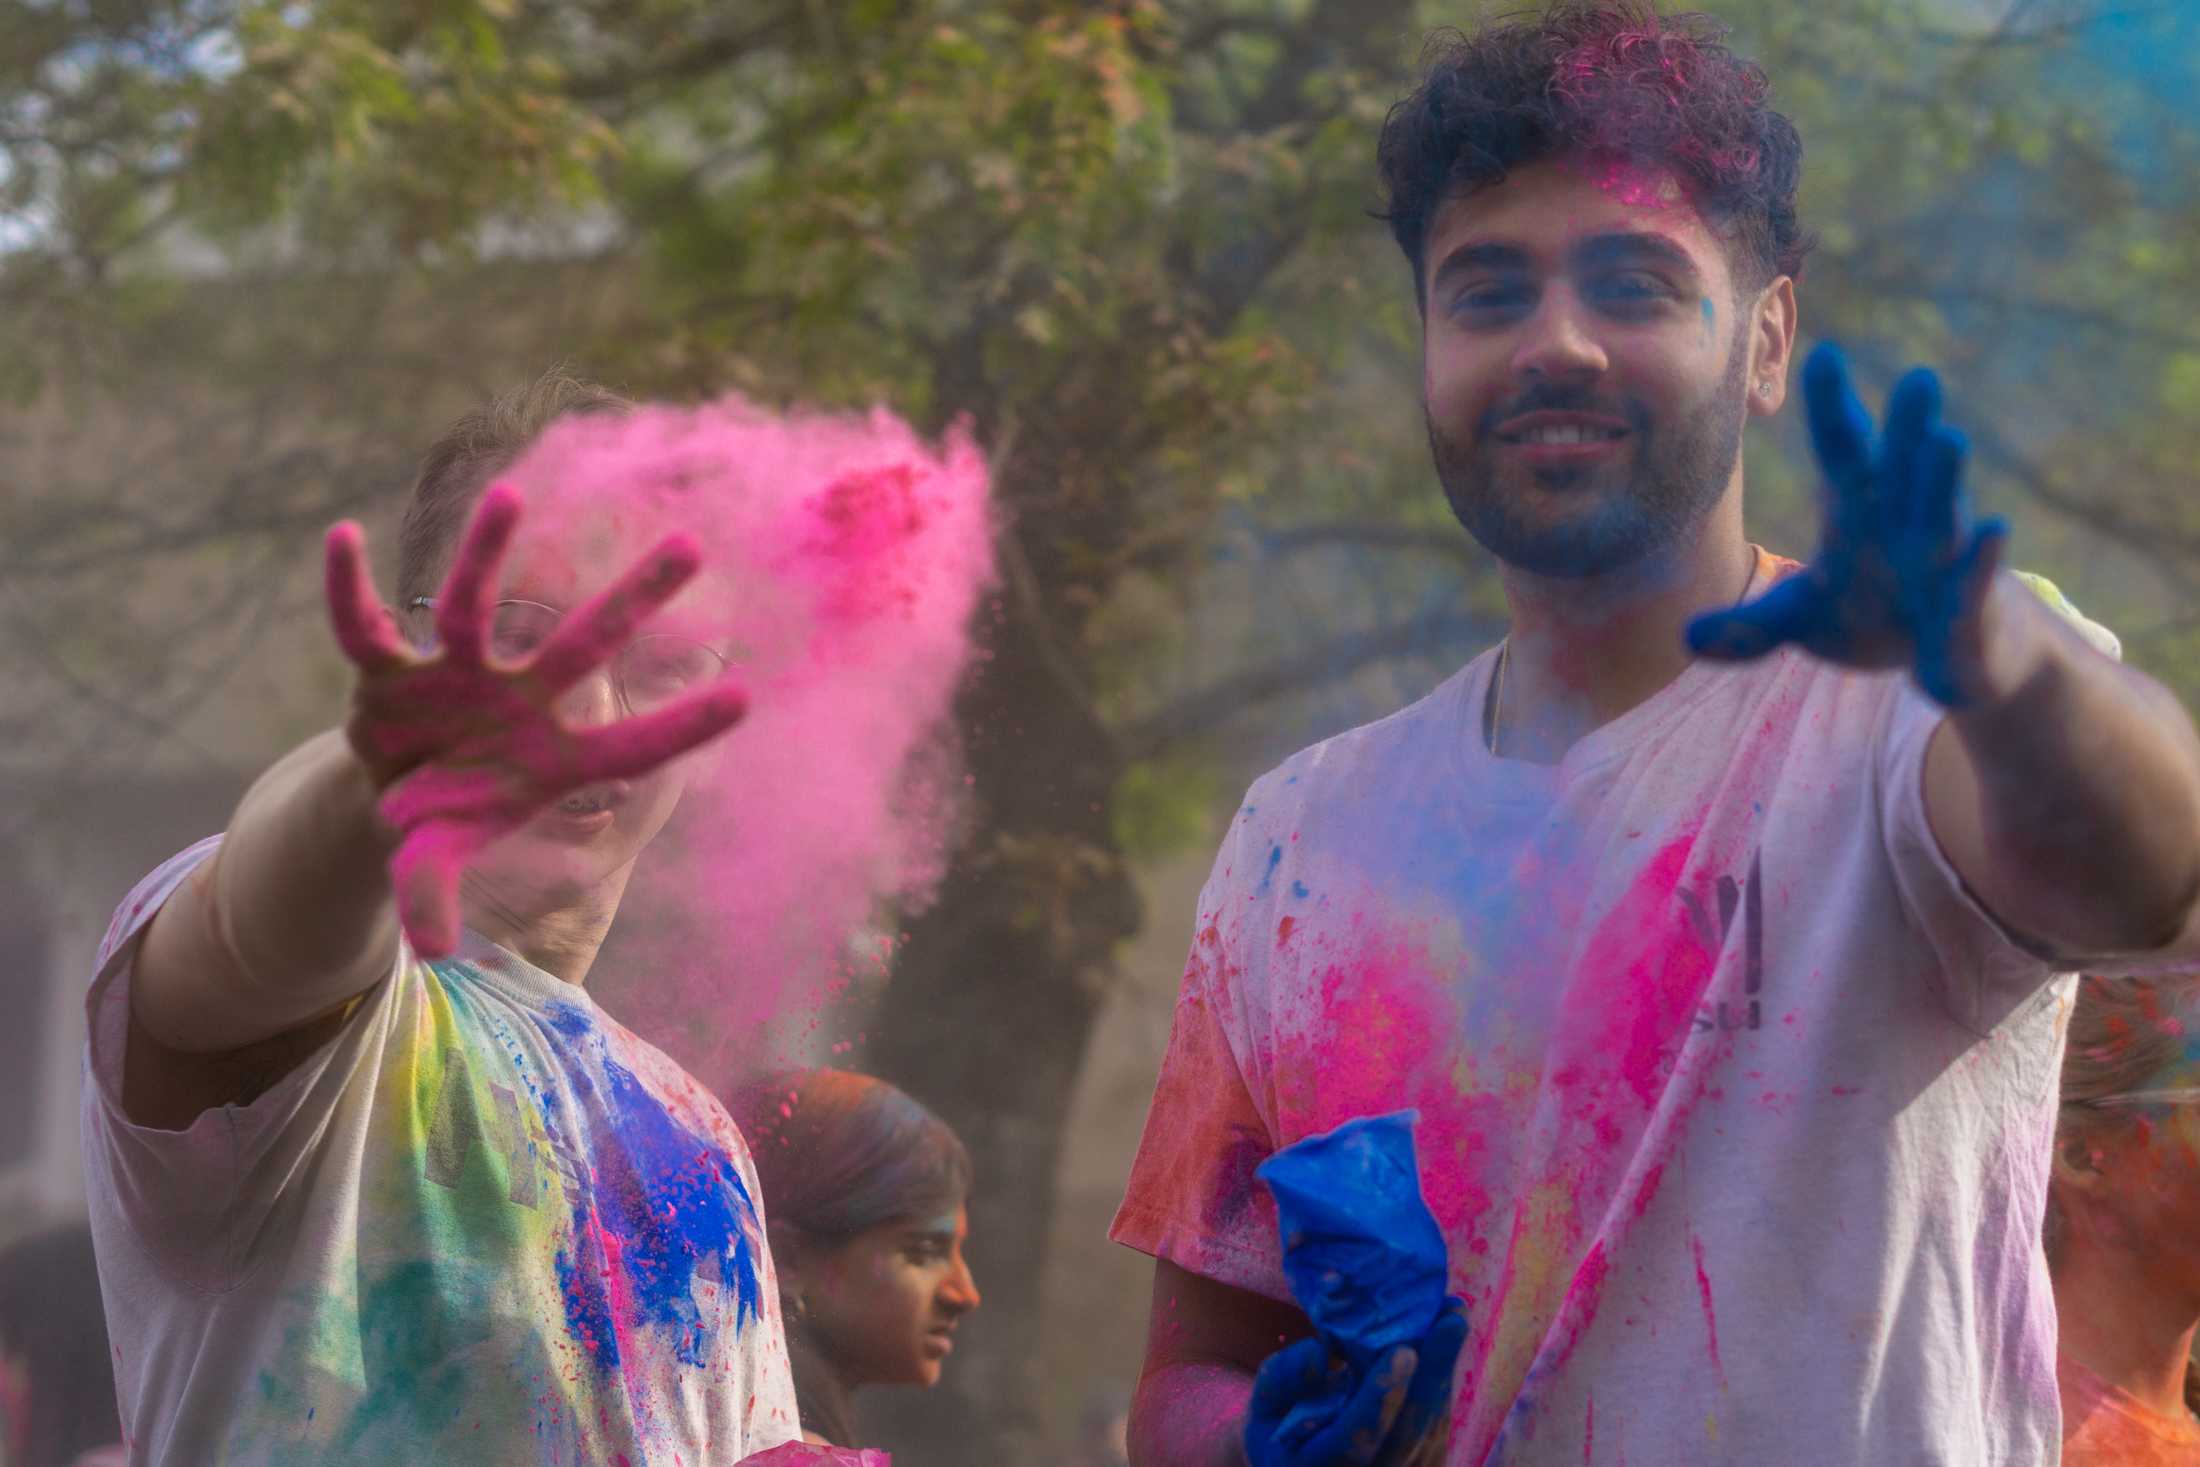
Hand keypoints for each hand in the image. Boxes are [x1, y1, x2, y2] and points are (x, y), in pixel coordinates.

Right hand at [324, 483, 747, 956]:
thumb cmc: (448, 826)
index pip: (630, 748)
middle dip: (635, 599)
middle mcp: (516, 703)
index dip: (681, 728)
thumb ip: (436, 900)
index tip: (745, 696)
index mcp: (552, 761)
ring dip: (488, 556)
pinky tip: (339, 536)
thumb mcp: (438, 868)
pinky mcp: (391, 672)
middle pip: (585, 646)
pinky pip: (365, 626)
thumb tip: (436, 952)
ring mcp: (456, 679)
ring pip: (474, 608)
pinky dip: (348, 587)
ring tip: (508, 494)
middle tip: (694, 545)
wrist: (395, 800)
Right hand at [1243, 1299, 1465, 1466]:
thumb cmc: (1282, 1430)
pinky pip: (1436, 1425)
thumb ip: (1283, 1379)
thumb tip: (1320, 1353)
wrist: (1306, 1466)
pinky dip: (1442, 1380)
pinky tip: (1445, 1337)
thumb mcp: (1265, 1407)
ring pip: (1430, 1429)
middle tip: (1449, 1320)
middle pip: (1408, 1434)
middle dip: (1432, 1374)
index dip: (1379, 1398)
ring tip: (1452, 1315)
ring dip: (1444, 1370)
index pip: (1354, 1439)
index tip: (1402, 1351)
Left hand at [1686, 341, 2006, 706]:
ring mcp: (1944, 557)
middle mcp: (1907, 518)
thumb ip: (1751, 626)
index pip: (1843, 449)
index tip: (1825, 355)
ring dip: (1944, 478)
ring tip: (1947, 439)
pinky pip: (1978, 577)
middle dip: (1908, 425)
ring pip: (1944, 511)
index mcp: (1862, 508)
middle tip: (1916, 377)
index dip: (1833, 407)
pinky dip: (1984, 557)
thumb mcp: (1806, 621)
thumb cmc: (1877, 615)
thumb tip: (1685, 637)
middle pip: (1904, 465)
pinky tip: (1994, 529)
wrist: (1954, 654)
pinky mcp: (1971, 601)